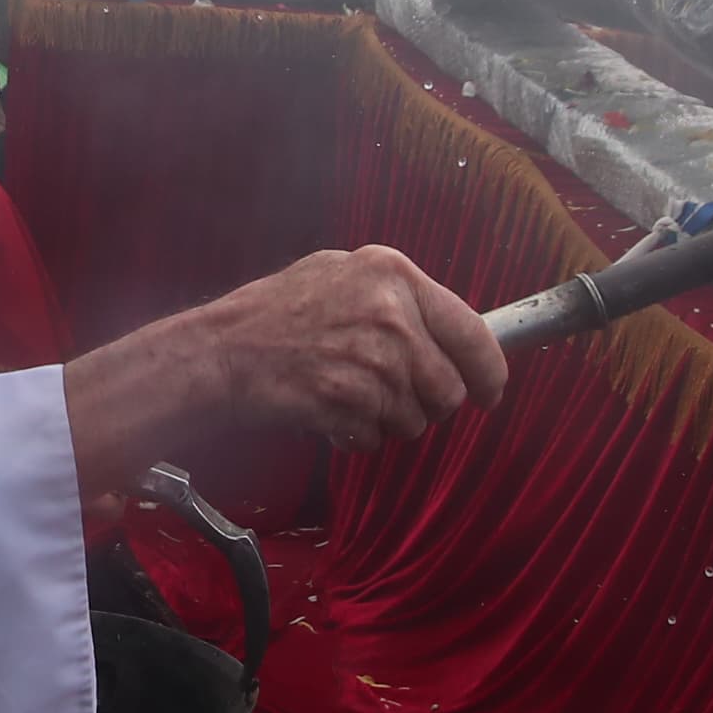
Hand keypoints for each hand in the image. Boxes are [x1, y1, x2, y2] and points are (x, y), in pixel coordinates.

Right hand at [63, 245, 509, 494]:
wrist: (221, 351)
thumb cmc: (276, 313)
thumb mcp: (340, 274)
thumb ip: (398, 296)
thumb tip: (455, 331)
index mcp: (393, 274)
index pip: (473, 332)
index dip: (489, 373)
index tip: (490, 391)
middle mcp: (391, 314)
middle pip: (447, 390)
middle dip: (425, 404)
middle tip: (388, 394)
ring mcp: (372, 361)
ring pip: (415, 420)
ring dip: (386, 421)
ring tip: (346, 394)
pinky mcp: (349, 401)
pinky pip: (377, 439)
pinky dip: (355, 436)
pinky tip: (327, 410)